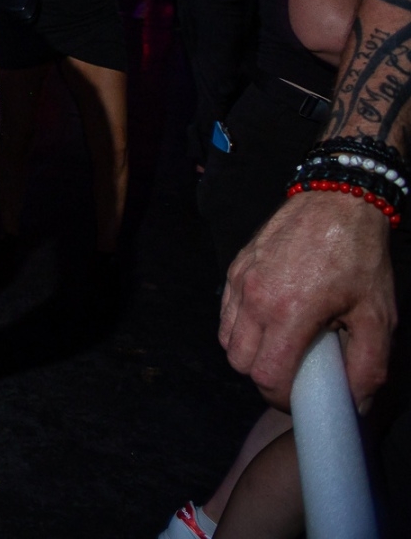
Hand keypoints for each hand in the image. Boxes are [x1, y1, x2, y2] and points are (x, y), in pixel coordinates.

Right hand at [219, 189, 396, 410]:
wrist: (336, 202)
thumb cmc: (359, 258)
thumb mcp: (378, 315)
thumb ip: (369, 365)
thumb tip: (355, 403)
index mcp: (290, 313)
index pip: (266, 376)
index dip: (282, 397)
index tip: (301, 398)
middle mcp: (255, 299)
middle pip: (240, 363)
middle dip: (264, 377)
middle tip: (291, 372)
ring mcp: (239, 282)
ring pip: (227, 340)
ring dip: (249, 353)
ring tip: (279, 347)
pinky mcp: (234, 268)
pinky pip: (225, 313)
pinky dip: (240, 328)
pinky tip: (267, 321)